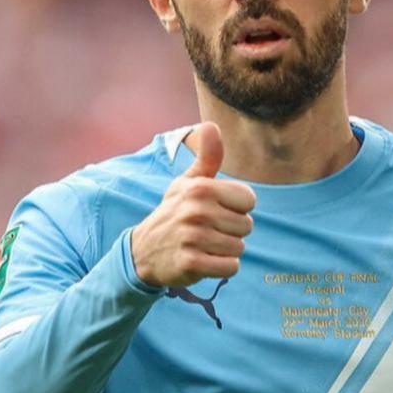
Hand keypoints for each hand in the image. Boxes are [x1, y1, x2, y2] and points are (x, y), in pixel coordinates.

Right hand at [131, 122, 255, 287]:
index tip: (216, 210)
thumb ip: (207, 158)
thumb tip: (211, 124)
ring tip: (203, 245)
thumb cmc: (174, 212)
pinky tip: (203, 261)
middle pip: (246, 226)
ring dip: (225, 251)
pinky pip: (230, 267)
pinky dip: (221, 268)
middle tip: (206, 231)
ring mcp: (193, 237)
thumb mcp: (187, 183)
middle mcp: (196, 210)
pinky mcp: (191, 263)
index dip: (236, 208)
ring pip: (239, 248)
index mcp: (200, 188)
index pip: (249, 200)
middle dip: (231, 232)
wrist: (143, 251)